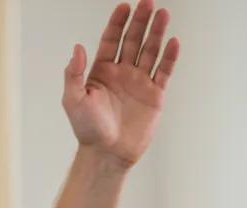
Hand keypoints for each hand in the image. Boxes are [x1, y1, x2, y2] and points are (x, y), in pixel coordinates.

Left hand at [63, 1, 180, 169]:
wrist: (107, 153)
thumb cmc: (87, 129)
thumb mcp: (72, 100)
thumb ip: (73, 74)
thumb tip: (77, 48)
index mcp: (100, 72)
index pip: (110, 41)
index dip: (117, 23)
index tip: (124, 6)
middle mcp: (121, 73)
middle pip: (132, 41)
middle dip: (140, 21)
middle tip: (148, 2)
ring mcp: (139, 82)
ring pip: (150, 51)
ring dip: (156, 32)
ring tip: (163, 13)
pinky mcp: (154, 94)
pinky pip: (164, 71)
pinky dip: (170, 56)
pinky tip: (173, 41)